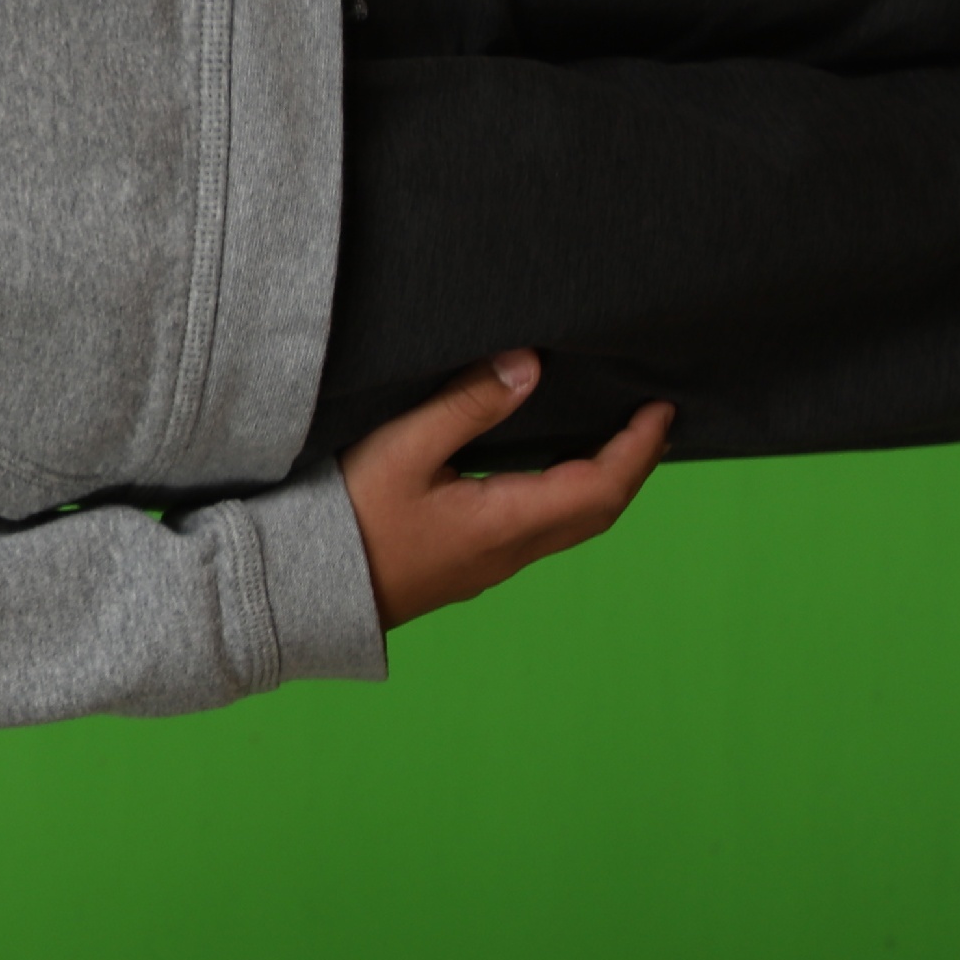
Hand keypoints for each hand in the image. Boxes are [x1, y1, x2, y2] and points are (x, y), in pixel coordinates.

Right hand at [342, 350, 671, 628]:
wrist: (299, 594)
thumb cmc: (346, 521)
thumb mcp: (402, 450)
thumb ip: (467, 405)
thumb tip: (530, 365)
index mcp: (506, 523)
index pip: (600, 487)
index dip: (638, 448)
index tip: (660, 410)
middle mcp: (509, 553)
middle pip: (596, 514)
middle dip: (632, 468)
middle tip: (649, 426)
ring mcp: (488, 567)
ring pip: (569, 527)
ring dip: (600, 486)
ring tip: (609, 446)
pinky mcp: (464, 569)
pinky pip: (538, 533)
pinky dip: (564, 499)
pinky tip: (545, 479)